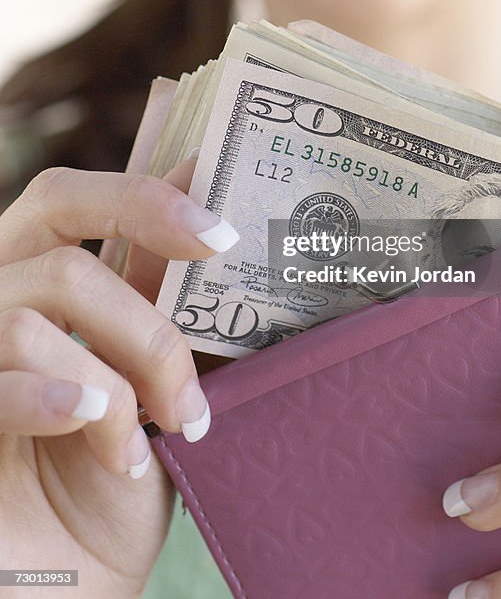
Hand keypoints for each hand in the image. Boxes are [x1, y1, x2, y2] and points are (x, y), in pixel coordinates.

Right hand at [0, 163, 237, 597]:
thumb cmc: (109, 481)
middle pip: (58, 259)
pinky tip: (99, 435)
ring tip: (149, 443)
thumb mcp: (150, 376)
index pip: (66, 199)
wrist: (66, 587)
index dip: (139, 199)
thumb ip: (163, 290)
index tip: (221, 235)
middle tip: (188, 393)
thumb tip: (204, 189)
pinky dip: (52, 401)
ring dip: (114, 387)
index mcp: (32, 280)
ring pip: (31, 319)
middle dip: (144, 323)